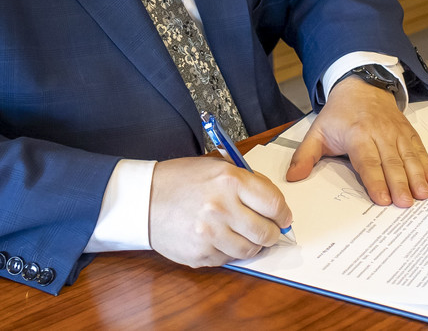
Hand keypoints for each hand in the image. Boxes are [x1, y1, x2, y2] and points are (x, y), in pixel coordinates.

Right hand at [148, 155, 291, 267]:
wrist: (143, 200)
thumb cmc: (181, 180)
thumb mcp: (216, 167)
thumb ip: (247, 182)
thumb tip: (274, 203)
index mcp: (230, 181)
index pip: (274, 203)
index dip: (283, 213)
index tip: (284, 217)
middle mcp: (222, 208)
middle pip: (266, 231)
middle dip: (273, 233)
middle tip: (271, 230)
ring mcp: (210, 234)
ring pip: (250, 250)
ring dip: (254, 245)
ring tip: (248, 236)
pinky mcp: (200, 254)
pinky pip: (229, 259)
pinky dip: (231, 252)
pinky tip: (223, 240)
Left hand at [287, 76, 427, 206]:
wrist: (361, 85)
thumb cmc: (340, 113)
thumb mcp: (317, 132)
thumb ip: (305, 156)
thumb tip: (293, 178)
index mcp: (357, 134)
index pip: (367, 162)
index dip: (375, 181)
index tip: (382, 199)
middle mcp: (379, 132)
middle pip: (391, 162)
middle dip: (399, 184)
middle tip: (406, 204)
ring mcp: (395, 131)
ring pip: (408, 156)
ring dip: (417, 175)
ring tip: (423, 194)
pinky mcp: (407, 131)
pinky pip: (418, 148)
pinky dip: (426, 163)